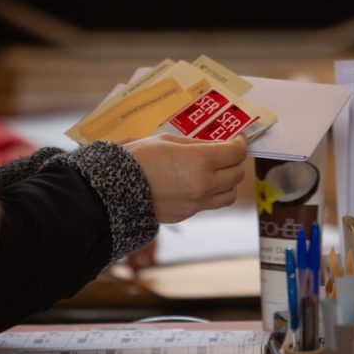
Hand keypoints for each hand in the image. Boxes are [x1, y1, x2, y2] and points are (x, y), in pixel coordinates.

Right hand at [123, 133, 247, 222]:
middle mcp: (204, 185)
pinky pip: (209, 204)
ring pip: (229, 195)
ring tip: (217, 171)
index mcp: (201, 161)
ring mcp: (197, 203)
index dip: (240, 143)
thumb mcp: (168, 140)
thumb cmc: (138, 158)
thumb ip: (196, 144)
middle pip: (237, 174)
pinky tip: (196, 183)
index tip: (237, 138)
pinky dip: (210, 193)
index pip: (236, 153)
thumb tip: (215, 145)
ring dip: (228, 182)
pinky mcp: (187, 215)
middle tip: (227, 153)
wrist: (114, 190)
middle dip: (235, 161)